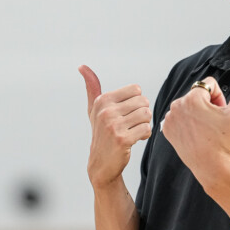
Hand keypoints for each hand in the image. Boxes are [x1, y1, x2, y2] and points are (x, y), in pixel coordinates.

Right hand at [79, 65, 151, 188]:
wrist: (101, 163)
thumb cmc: (101, 132)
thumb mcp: (94, 109)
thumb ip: (92, 87)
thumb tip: (82, 66)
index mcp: (102, 100)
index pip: (136, 90)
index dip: (136, 102)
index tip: (128, 112)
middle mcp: (106, 111)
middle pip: (143, 102)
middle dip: (142, 114)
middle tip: (133, 124)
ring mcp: (114, 126)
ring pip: (146, 115)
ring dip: (144, 124)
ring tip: (134, 131)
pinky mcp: (122, 139)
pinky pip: (147, 129)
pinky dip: (145, 135)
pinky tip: (136, 139)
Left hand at [162, 72, 229, 190]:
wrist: (212, 166)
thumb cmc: (224, 140)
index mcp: (193, 97)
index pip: (209, 85)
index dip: (220, 98)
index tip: (221, 112)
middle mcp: (178, 105)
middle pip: (198, 96)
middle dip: (208, 106)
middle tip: (215, 123)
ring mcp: (170, 118)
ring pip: (188, 107)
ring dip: (197, 114)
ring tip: (205, 130)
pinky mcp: (167, 129)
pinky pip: (179, 118)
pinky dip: (187, 124)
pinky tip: (195, 134)